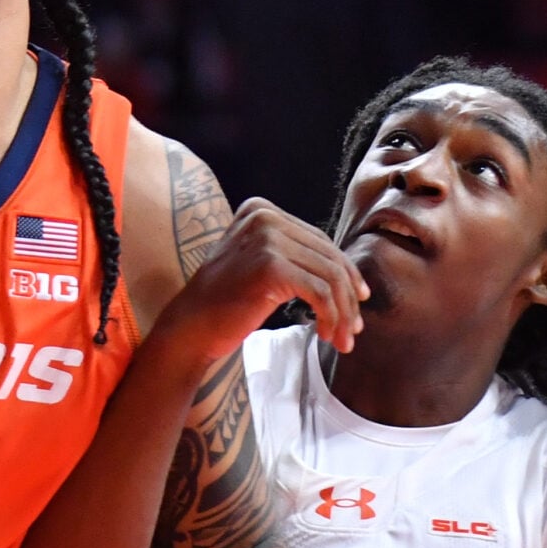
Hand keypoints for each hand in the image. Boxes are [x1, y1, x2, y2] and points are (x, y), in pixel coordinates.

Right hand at [151, 197, 366, 363]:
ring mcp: (266, 239)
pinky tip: (326, 334)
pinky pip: (319, 293)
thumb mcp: (257, 262)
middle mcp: (264, 217)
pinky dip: (330, 316)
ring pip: (329, 276)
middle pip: (328, 257)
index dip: (344, 272)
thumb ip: (291, 253)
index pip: (318, 240)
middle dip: (347, 296)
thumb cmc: (224, 302)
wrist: (190, 326)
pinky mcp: (270, 266)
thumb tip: (348, 272)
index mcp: (260, 210)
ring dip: (342, 312)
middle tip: (354, 328)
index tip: (356, 300)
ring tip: (342, 337)